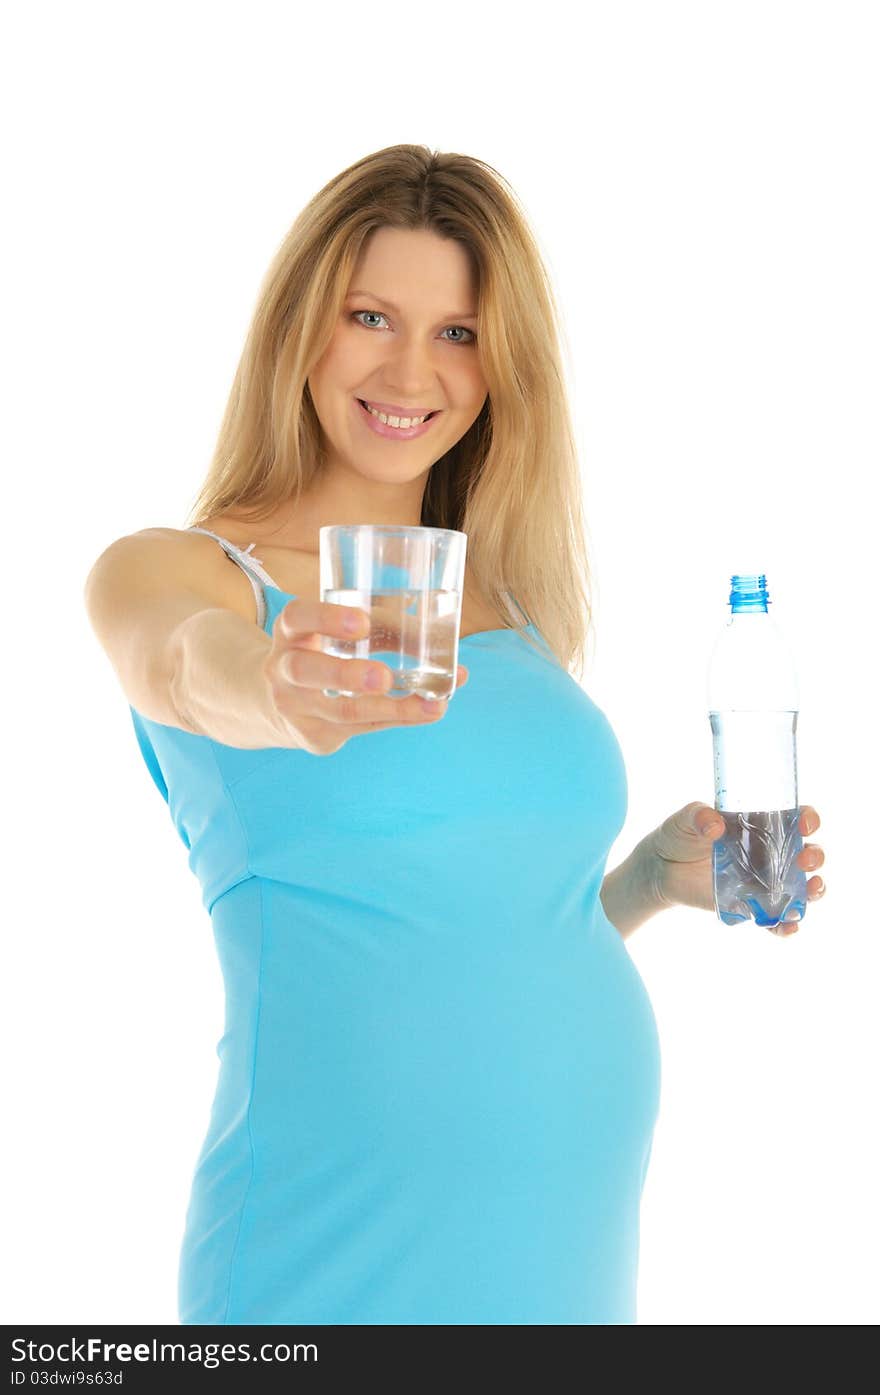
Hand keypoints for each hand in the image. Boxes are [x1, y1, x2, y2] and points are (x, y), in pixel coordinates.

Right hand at [263, 598, 468, 754]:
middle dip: (345, 674)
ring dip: (390, 709)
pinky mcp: (315, 736)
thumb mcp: (341, 634)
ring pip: (341, 711)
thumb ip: (386, 629)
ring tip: (430, 705)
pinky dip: (399, 719)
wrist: (280, 704)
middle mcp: (284, 670)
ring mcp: (295, 707)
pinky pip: (361, 728)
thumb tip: (445, 641)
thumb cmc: (326, 654)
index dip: (325, 619)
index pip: (297, 617)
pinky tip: (426, 712)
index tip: (362, 622)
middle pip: (305, 671)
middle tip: (383, 677)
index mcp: (291, 632)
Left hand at [647, 800, 825, 934]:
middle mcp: (770, 853)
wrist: (660, 869)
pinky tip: (788, 926)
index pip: (795, 819)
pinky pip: (777, 918)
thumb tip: (715, 826)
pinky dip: (786, 925)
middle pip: (807, 854)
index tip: (805, 824)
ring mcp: (764, 881)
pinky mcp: (752, 905)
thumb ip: (699, 816)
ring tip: (810, 892)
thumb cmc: (678, 835)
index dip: (808, 819)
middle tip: (805, 860)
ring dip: (813, 890)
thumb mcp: (686, 819)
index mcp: (761, 825)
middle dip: (815, 856)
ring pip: (801, 887)